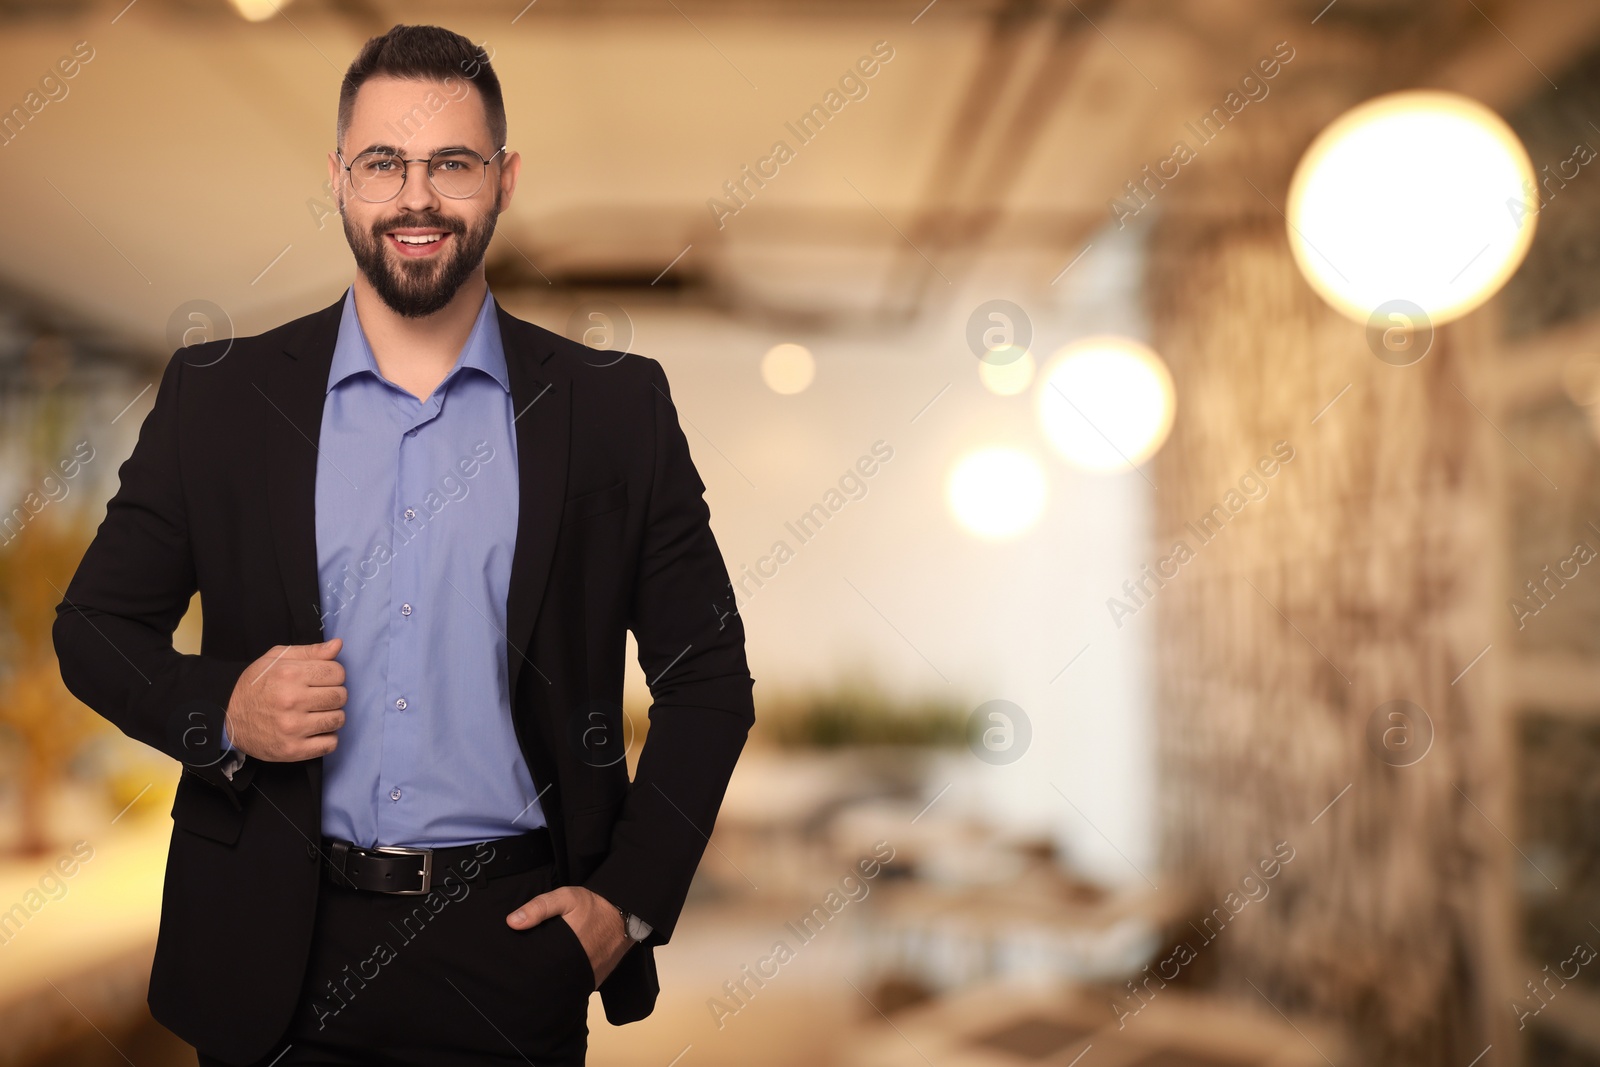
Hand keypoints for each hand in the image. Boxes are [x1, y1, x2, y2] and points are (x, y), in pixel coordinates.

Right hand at [224, 638, 347, 761]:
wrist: (227, 716)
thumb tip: (338, 644)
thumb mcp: (276, 659)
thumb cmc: (255, 685)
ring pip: (338, 720)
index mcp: (290, 674)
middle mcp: (292, 700)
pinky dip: (327, 738)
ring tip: (317, 713)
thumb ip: (310, 651)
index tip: (322, 680)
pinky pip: (330, 744)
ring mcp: (292, 728)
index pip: (338, 673)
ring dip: (332, 716)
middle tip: (320, 697)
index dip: (334, 675)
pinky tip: (314, 731)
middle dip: (335, 694)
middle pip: (340, 696)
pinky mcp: (292, 749)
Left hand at [506, 884, 631, 987]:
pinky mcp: (595, 980)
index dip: (523, 965)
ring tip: (539, 971)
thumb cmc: (595, 905)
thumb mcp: (566, 898)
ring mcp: (587, 977)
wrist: (628, 914)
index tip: (512, 962)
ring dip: (551, 979)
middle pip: (547, 978)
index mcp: (565, 949)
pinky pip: (575, 985)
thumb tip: (511, 922)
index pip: (537, 966)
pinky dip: (566, 981)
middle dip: (535, 974)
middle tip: (523, 968)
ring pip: (561, 984)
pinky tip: (558, 973)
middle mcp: (576, 968)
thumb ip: (539, 907)